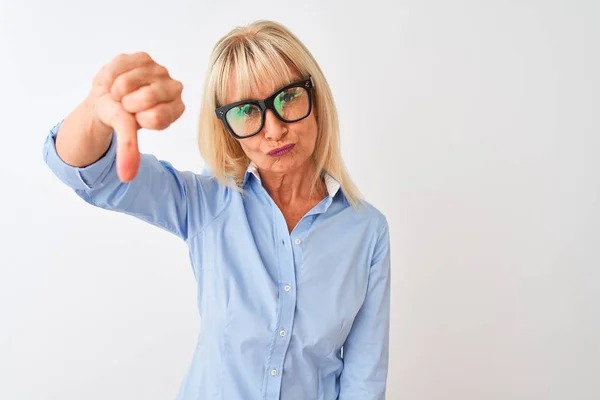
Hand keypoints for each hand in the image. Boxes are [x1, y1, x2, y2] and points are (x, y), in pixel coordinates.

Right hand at [89, 52, 184, 181]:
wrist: (106, 98)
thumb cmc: (121, 116)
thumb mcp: (125, 134)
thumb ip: (129, 151)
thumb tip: (126, 178)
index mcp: (176, 109)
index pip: (157, 117)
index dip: (137, 118)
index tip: (134, 117)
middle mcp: (174, 88)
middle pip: (147, 97)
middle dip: (126, 104)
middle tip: (125, 105)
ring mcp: (160, 70)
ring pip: (129, 82)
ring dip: (117, 90)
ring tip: (120, 93)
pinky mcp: (144, 57)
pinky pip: (120, 66)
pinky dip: (112, 75)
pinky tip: (116, 78)